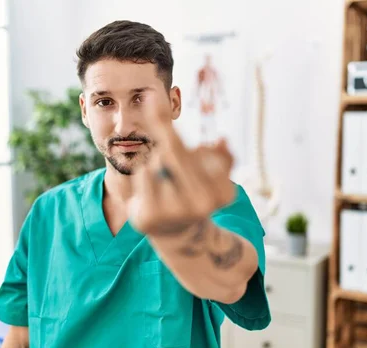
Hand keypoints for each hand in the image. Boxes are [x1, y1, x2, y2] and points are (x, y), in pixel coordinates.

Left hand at [127, 115, 234, 236]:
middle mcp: (201, 205)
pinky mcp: (150, 216)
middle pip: (177, 152)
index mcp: (222, 193)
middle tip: (152, 104)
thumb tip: (222, 140)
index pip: (203, 152)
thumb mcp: (213, 175)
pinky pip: (144, 174)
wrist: (177, 233)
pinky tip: (151, 192)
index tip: (153, 96)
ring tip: (165, 180)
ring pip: (158, 162)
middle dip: (167, 137)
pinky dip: (144, 175)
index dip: (178, 125)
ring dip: (158, 163)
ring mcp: (174, 212)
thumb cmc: (194, 193)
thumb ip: (219, 156)